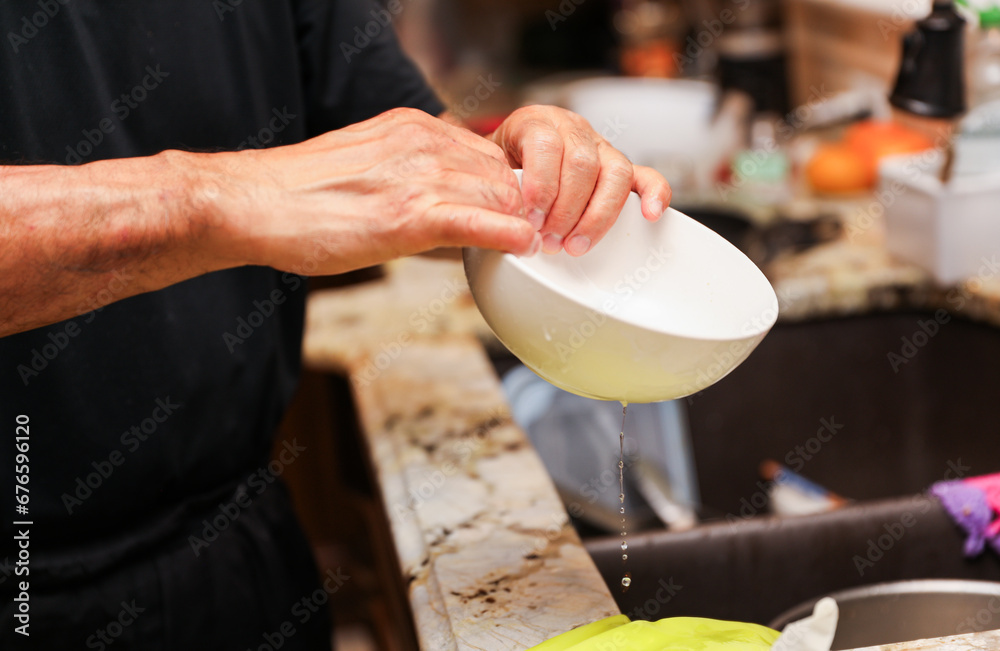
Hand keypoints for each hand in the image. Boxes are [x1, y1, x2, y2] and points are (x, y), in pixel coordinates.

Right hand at [209, 108, 540, 274]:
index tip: (512, 214)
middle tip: (528, 237)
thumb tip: (444, 206)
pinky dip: (507, 235)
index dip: (505, 188)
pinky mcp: (409, 215)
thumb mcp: (369, 164)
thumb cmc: (302, 194)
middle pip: (500, 174)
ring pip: (498, 196)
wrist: (253, 203)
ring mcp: (418, 176)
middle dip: (519, 208)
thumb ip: (411, 174)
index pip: (485, 154)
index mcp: (413, 127)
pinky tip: (522, 247)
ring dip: (518, 224)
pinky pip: (478, 222)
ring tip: (526, 250)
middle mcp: (422, 143)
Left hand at [487, 105, 670, 255]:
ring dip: (596, 215)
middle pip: (581, 163)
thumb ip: (496, 187)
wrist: (505, 161)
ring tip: (575, 244)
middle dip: (565, 210)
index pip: (545, 144)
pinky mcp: (621, 168)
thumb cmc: (498, 170)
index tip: (530, 218)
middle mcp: (571, 129)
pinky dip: (654, 194)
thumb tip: (502, 221)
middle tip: (548, 240)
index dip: (540, 184)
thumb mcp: (488, 171)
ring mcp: (600, 147)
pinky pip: (645, 176)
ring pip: (614, 172)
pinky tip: (650, 214)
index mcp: (535, 122)